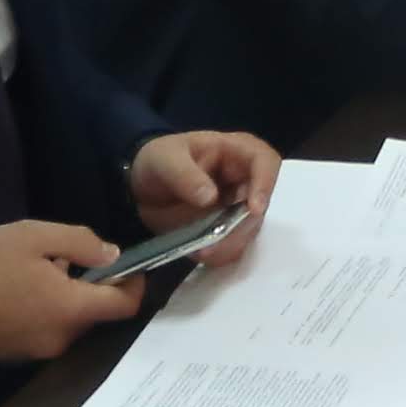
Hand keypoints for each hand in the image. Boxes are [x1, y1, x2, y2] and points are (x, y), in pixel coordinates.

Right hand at [0, 220, 148, 359]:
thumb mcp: (35, 236)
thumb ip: (82, 243)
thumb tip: (113, 256)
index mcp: (71, 309)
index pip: (124, 307)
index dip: (133, 285)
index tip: (128, 267)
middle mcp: (61, 338)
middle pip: (94, 314)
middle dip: (90, 288)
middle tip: (65, 259)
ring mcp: (37, 351)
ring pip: (67, 322)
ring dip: (64, 300)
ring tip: (35, 272)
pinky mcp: (16, 355)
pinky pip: (44, 331)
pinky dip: (43, 313)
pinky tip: (19, 292)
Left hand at [129, 128, 277, 254]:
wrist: (140, 187)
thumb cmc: (158, 160)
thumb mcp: (164, 159)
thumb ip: (184, 175)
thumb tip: (211, 197)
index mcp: (235, 152)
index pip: (265, 162)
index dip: (265, 185)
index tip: (254, 209)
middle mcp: (243, 180)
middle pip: (260, 204)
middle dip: (241, 227)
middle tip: (214, 243)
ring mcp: (236, 207)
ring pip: (248, 230)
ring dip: (229, 245)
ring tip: (202, 252)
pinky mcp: (227, 229)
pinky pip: (233, 246)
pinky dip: (220, 254)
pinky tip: (200, 253)